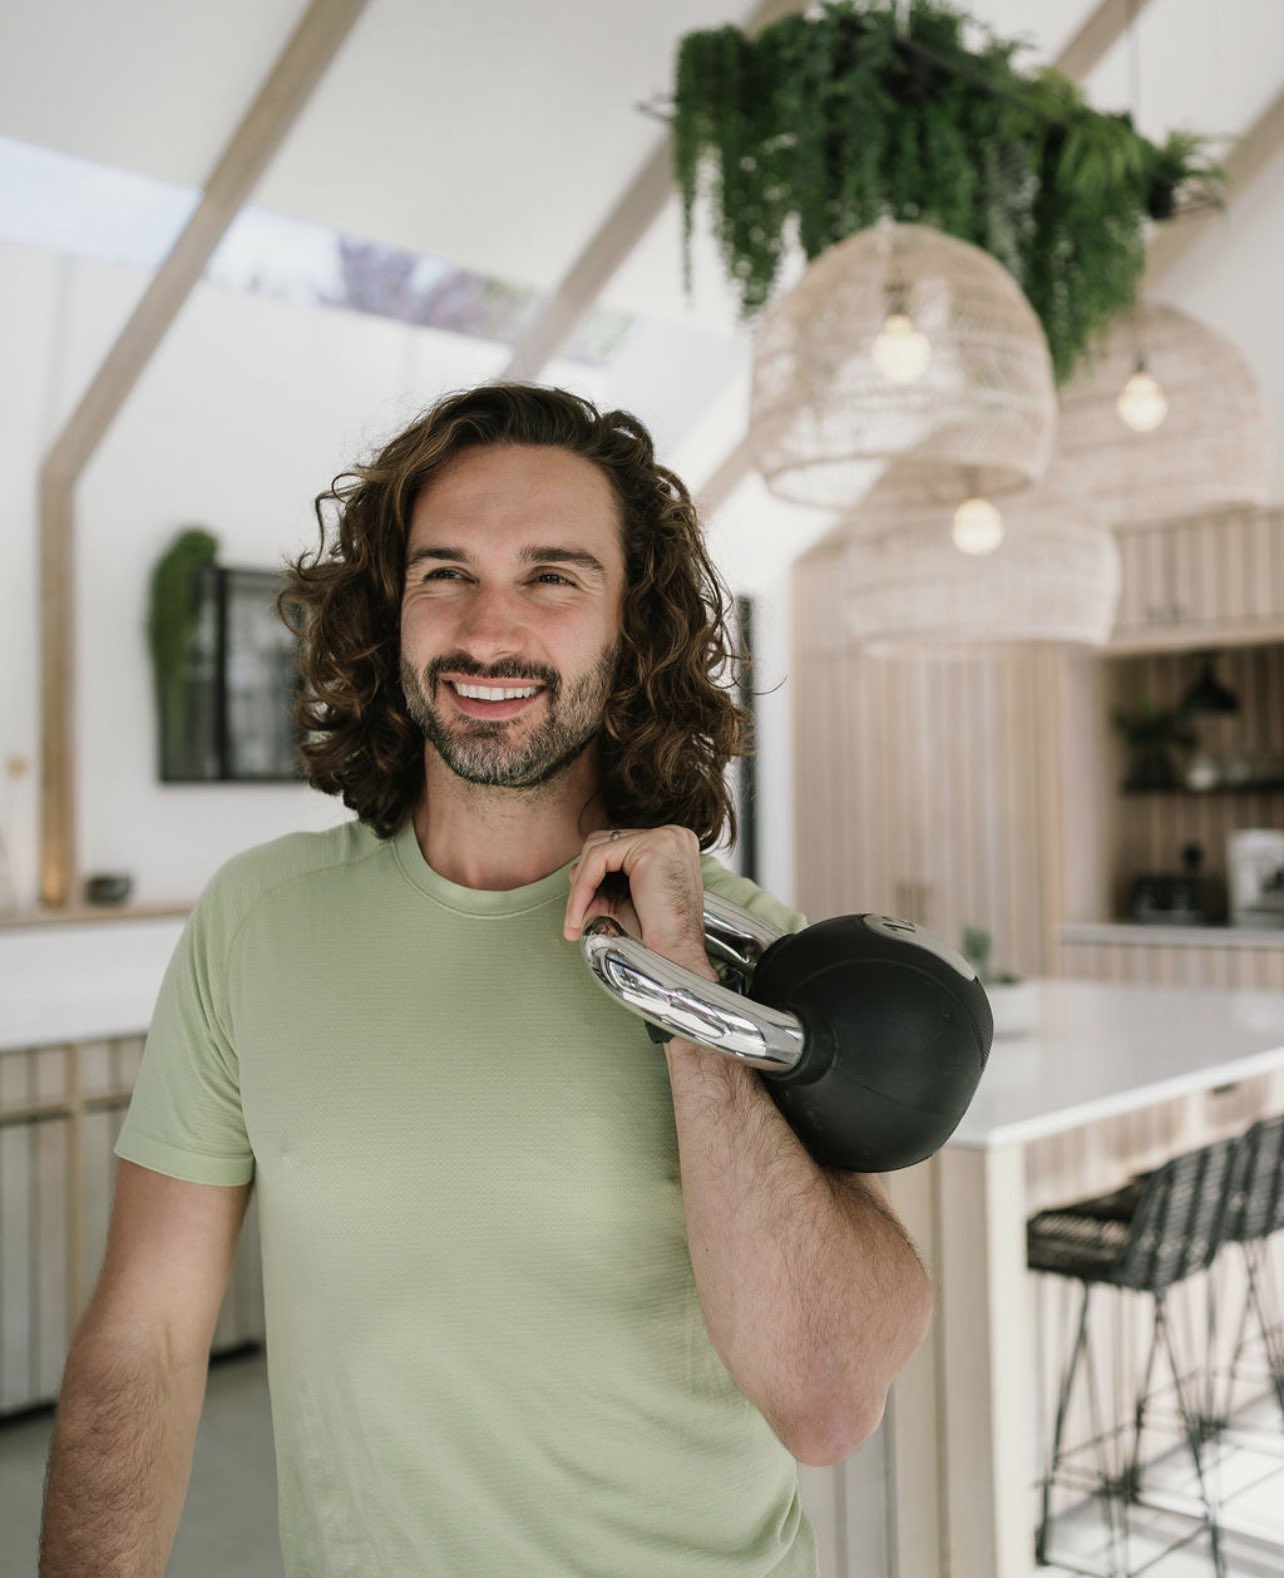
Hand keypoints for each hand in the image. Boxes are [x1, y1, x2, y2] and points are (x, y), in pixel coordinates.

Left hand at [564, 825, 712, 978]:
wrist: (675, 959)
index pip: (617, 848)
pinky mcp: (652, 846)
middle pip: (605, 844)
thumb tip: (574, 872)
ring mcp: (665, 838)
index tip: (578, 911)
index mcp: (671, 846)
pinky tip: (579, 913)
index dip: (592, 878)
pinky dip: (582, 888)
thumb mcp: (625, 899)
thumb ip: (604, 881)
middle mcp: (673, 836)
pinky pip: (598, 859)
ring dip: (579, 888)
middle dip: (584, 881)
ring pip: (597, 851)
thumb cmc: (657, 937)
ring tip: (576, 920)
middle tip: (575, 918)